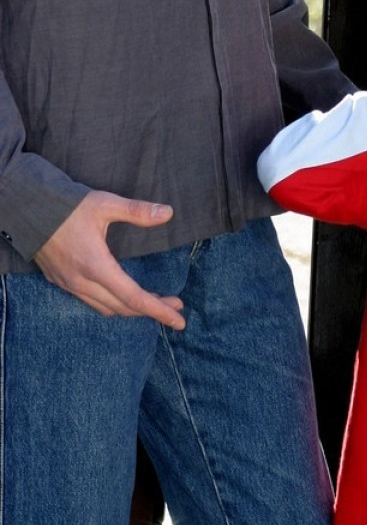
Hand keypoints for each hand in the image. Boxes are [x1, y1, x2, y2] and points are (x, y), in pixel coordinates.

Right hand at [34, 191, 184, 329]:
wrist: (29, 209)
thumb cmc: (68, 206)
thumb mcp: (105, 204)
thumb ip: (138, 211)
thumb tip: (168, 213)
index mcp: (96, 266)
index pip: (133, 298)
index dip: (158, 310)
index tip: (179, 321)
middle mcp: (82, 282)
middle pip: (123, 308)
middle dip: (152, 310)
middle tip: (175, 308)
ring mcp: (70, 285)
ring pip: (107, 308)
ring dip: (132, 309)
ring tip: (155, 302)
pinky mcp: (62, 282)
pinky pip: (92, 303)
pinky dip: (113, 304)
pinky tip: (123, 296)